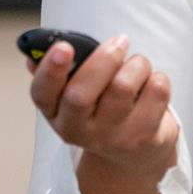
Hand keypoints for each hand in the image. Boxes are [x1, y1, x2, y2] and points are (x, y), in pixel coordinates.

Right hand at [27, 35, 178, 185]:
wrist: (135, 152)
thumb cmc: (102, 110)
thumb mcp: (74, 96)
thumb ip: (59, 73)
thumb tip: (34, 54)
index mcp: (56, 113)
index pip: (42, 94)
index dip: (50, 70)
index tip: (63, 47)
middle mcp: (80, 130)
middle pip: (81, 94)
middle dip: (102, 59)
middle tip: (119, 42)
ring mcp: (113, 137)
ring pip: (122, 87)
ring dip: (136, 64)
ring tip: (138, 65)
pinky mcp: (145, 137)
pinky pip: (156, 91)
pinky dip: (158, 78)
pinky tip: (151, 85)